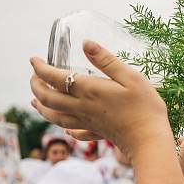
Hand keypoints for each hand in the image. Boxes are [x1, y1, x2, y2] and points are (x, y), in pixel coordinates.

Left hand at [30, 41, 170, 157]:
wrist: (149, 140)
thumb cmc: (145, 107)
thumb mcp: (131, 77)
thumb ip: (107, 60)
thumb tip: (86, 43)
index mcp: (89, 90)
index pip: (54, 78)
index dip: (40, 68)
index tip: (34, 60)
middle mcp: (82, 107)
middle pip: (47, 98)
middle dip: (35, 86)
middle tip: (34, 76)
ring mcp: (87, 122)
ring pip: (54, 117)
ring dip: (41, 107)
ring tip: (34, 101)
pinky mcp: (96, 132)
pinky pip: (74, 132)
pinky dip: (65, 128)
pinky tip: (65, 128)